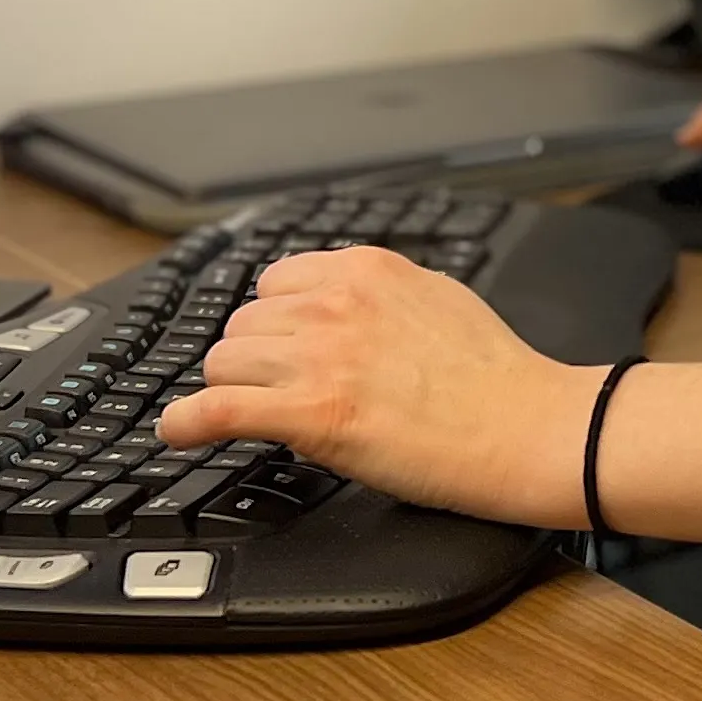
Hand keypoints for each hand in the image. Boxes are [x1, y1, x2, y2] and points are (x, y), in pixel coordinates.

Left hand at [157, 246, 594, 524]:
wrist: (523, 426)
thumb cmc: (496, 376)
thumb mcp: (436, 295)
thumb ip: (379, 290)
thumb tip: (340, 297)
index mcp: (365, 268)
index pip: (276, 281)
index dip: (273, 322)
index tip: (274, 346)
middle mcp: (334, 302)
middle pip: (243, 325)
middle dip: (252, 359)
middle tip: (273, 390)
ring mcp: (318, 356)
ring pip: (223, 363)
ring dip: (230, 390)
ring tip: (243, 413)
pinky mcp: (309, 412)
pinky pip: (217, 409)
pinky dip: (186, 423)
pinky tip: (177, 431)